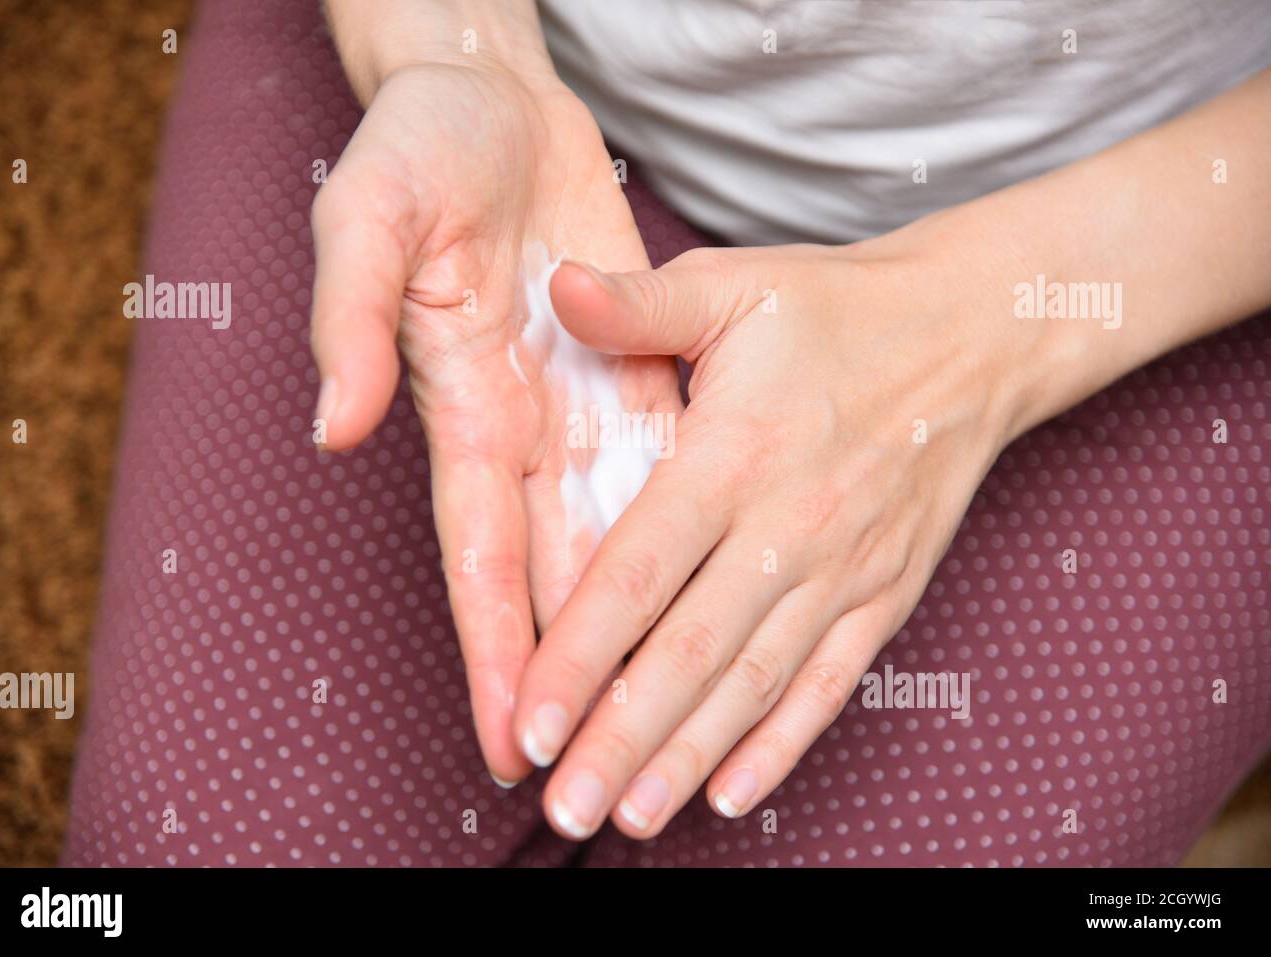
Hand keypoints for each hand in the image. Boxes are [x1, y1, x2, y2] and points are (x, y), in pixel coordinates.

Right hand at [308, 62, 680, 784]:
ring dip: (638, 633)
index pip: (480, 556)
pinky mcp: (638, 371)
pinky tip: (715, 598)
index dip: (496, 650)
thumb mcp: (365, 220)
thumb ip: (350, 322)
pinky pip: (671, 470)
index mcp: (461, 408)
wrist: (490, 100)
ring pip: (623, 543)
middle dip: (574, 679)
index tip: (511, 741)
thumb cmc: (415, 151)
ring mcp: (585, 406)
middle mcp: (526, 431)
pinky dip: (689, 540)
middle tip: (594, 775)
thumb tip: (335, 429)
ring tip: (663, 721)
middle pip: (557, 579)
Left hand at [512, 240, 1045, 837]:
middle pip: (688, 654)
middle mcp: (787, 527)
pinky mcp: (884, 594)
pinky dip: (781, 744)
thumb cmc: (837, 311)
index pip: (637, 575)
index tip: (528, 724)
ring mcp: (843, 570)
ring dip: (685, 756)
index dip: (577, 657)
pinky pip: (828, 683)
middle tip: (560, 807)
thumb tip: (552, 284)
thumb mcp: (733, 286)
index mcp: (735, 456)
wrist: (974, 336)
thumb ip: (639, 302)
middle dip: (618, 738)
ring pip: (752, 683)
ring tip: (624, 815)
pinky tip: (730, 793)